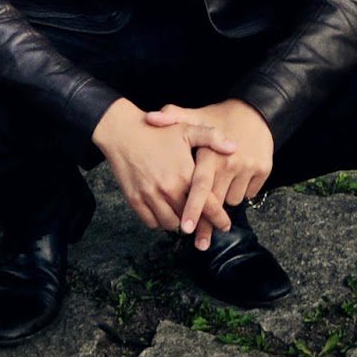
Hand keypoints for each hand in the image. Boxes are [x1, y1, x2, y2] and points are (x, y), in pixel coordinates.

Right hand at [93, 98, 236, 233]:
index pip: (207, 204)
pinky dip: (160, 222)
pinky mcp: (135, 201)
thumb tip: (234, 148)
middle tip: (204, 227)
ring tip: (183, 215)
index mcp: (184, 174)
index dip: (218, 218)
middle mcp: (168, 189)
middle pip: (189, 218)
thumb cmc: (157, 131)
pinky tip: (165, 212)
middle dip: (199, 223)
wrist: (123, 132)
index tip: (225, 226)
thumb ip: (212, 138)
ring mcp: (150, 196)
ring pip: (171, 224)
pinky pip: (152, 223)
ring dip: (179, 222)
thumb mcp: (186, 129)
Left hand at [145, 98, 273, 249]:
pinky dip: (241, 190)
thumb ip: (172, 119)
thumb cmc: (219, 116)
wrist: (255, 110)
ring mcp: (248, 166)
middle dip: (207, 224)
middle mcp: (230, 162)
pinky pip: (249, 193)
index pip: (200, 186)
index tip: (185, 228)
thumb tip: (149, 119)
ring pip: (232, 199)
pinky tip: (236, 176)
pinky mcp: (263, 170)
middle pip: (216, 202)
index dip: (193, 208)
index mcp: (211, 153)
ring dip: (224, 199)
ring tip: (220, 182)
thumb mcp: (196, 116)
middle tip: (199, 243)